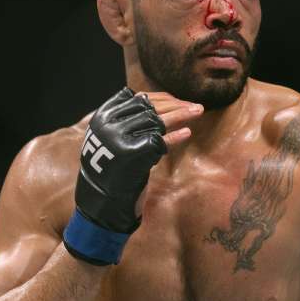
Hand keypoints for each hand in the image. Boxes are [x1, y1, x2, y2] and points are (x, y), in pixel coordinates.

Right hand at [63, 88, 202, 264]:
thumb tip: (160, 99)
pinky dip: (175, 137)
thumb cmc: (113, 169)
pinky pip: (159, 142)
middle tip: (195, 106)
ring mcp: (119, 139)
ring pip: (156, 121)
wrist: (101, 201)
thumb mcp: (114, 139)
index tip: (177, 100)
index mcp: (102, 117)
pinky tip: (188, 133)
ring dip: (181, 114)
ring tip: (198, 111)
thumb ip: (129, 120)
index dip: (161, 98)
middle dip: (175, 105)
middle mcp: (108, 125)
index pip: (137, 99)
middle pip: (149, 108)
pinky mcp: (132, 155)